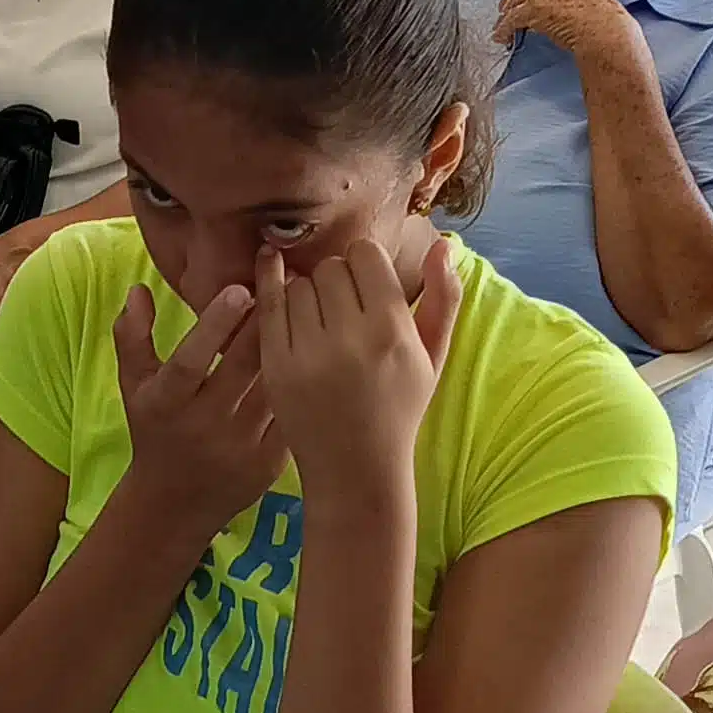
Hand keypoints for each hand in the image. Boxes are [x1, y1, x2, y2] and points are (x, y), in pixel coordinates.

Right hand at [111, 278, 282, 533]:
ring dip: (292, 346)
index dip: (214, 324)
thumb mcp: (134, 387)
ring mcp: (241, 446)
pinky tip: (315, 355)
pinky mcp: (270, 463)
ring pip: (275, 385)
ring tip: (307, 308)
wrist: (176, 503)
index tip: (239, 288)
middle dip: (268, 320)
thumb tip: (139, 290)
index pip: (190, 360)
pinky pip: (292, 411)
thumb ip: (131, 337)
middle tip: (287, 279)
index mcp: (168, 403)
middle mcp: (204, 425)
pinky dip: (304, 383)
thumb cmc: (155, 430)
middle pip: (243, 365)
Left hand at [258, 238, 456, 505]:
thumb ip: (443, 298)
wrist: (355, 469)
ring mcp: (309, 353)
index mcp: (392, 331)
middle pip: (330, 267)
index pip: (365, 255)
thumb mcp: (432, 356)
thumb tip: (443, 243)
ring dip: (307, 293)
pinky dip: (270, 284)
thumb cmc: (399, 407)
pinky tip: (270, 266)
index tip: (365, 285)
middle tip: (341, 308)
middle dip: (335, 279)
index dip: (364, 264)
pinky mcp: (276, 366)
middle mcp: (351, 338)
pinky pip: (268, 305)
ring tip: (319, 321)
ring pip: (299, 284)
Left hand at [493, 0, 637, 64]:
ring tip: (500, 26)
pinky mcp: (533, 8)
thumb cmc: (609, 29)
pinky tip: (501, 38)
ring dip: (505, 14)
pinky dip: (503, 29)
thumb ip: (579, 9)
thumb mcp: (595, 10)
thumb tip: (566, 21)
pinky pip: (511, 19)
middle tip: (505, 8)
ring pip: (515, 0)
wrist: (607, 33)